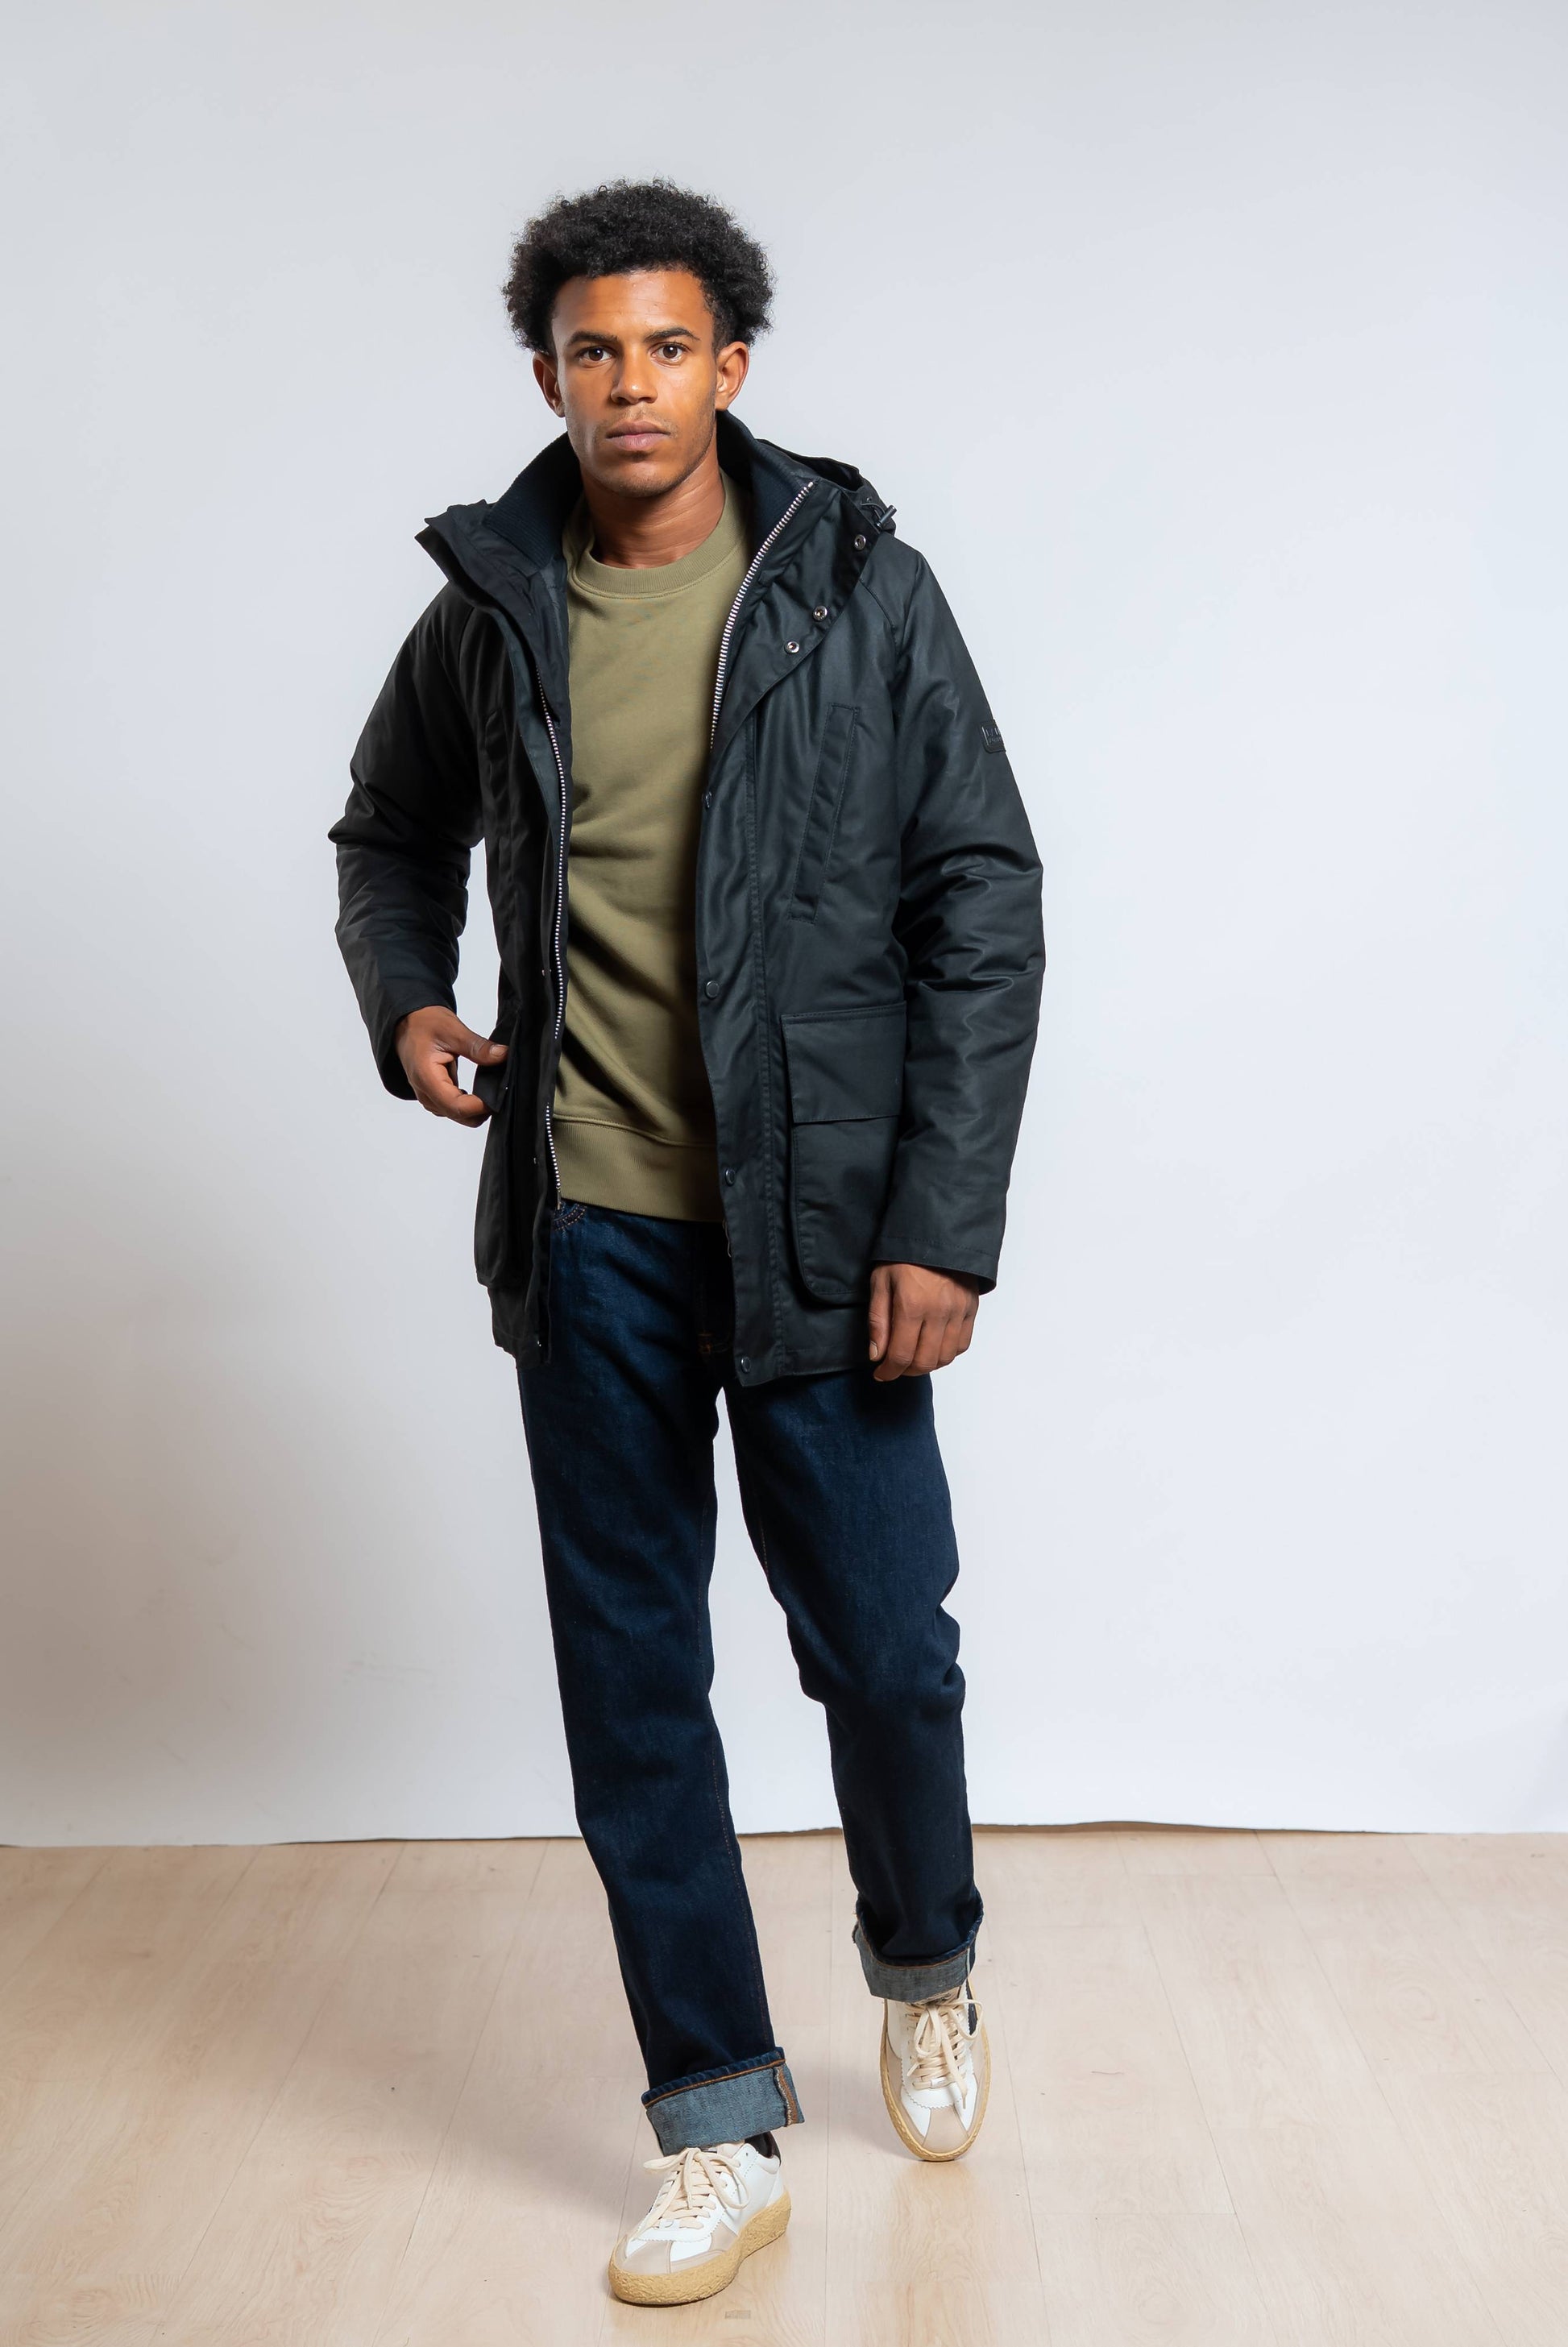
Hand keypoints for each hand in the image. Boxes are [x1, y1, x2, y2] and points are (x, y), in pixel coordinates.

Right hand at [394, 1006, 506, 1125]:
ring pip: (456, 1115)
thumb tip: (503, 1055)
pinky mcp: (434, 1094)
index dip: (480, 1106)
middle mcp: (425, 1092)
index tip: (498, 1095)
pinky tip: (480, 1091)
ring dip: (475, 1108)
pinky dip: (468, 1103)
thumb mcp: (454, 1030)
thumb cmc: (424, 1024)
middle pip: (458, 1116)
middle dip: (481, 1110)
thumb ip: (478, 1047)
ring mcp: (428, 1095)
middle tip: (500, 1092)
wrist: (406, 1023)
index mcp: (427, 1078)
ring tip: (491, 1090)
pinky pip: (453, 1107)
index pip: (456, 1106)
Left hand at [867, 1263, 978, 1379]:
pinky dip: (947, 1353)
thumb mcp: (880, 1282)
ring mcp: (958, 1311)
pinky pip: (962, 1344)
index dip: (888, 1371)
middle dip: (906, 1371)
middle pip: (924, 1362)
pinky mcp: (971, 1308)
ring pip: (945, 1357)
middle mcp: (938, 1312)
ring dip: (927, 1364)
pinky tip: (934, 1347)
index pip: (901, 1355)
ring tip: (914, 1358)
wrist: (937, 1232)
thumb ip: (878, 1321)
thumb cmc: (904, 1255)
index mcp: (911, 1305)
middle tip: (895, 1367)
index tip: (881, 1373)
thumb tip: (876, 1355)